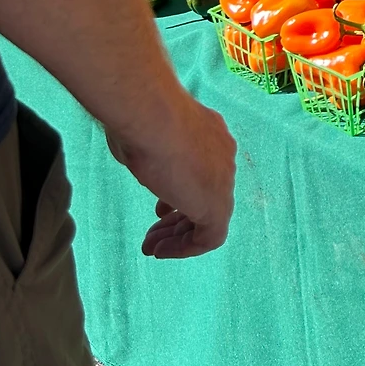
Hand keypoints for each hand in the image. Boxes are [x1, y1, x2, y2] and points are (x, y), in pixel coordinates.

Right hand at [107, 96, 236, 258]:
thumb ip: (152, 147)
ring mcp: (224, 180)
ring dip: (179, 236)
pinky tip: (162, 251)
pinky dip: (186, 247)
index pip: (202, 172)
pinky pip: (210, 237)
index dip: (180, 193)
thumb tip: (143, 151)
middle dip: (178, 218)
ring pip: (208, 218)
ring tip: (152, 248)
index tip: (159, 210)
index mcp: (210, 136)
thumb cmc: (140, 118)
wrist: (151, 115)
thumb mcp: (147, 132)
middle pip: (205, 195)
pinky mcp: (217, 205)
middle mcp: (223, 157)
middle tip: (153, 233)